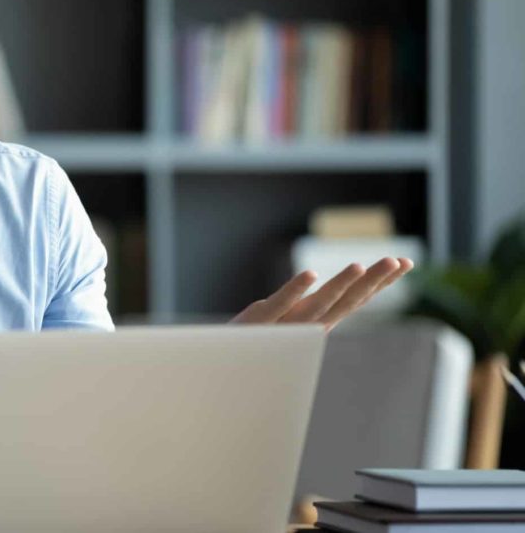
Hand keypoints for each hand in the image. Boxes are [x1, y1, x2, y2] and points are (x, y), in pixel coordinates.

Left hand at [230, 256, 413, 330]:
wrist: (220, 367)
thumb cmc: (256, 342)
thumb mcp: (289, 322)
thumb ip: (310, 308)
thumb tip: (331, 291)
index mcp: (317, 322)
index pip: (355, 299)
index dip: (380, 282)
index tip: (406, 263)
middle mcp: (307, 325)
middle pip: (346, 301)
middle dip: (373, 281)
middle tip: (397, 260)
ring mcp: (285, 324)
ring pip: (318, 304)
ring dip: (341, 286)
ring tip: (360, 265)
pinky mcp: (259, 320)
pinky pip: (280, 305)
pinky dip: (295, 290)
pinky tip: (311, 274)